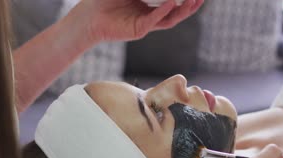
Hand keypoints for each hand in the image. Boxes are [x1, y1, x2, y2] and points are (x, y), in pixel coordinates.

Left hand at [74, 0, 203, 41]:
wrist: (89, 15)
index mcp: (150, 5)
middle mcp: (151, 15)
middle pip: (177, 10)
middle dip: (191, 3)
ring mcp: (146, 24)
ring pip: (170, 18)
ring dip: (183, 10)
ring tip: (194, 0)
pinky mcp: (138, 30)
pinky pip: (155, 20)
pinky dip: (164, 11)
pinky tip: (173, 2)